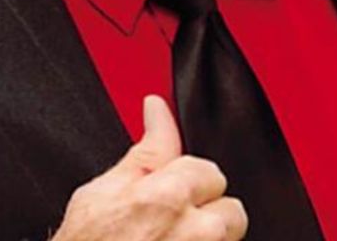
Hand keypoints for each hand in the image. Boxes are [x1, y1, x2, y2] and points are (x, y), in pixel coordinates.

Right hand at [52, 95, 246, 240]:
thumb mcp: (105, 190)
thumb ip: (147, 149)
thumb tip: (158, 108)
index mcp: (170, 197)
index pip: (212, 173)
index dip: (189, 181)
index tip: (173, 193)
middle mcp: (197, 235)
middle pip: (231, 213)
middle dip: (206, 216)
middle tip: (170, 226)